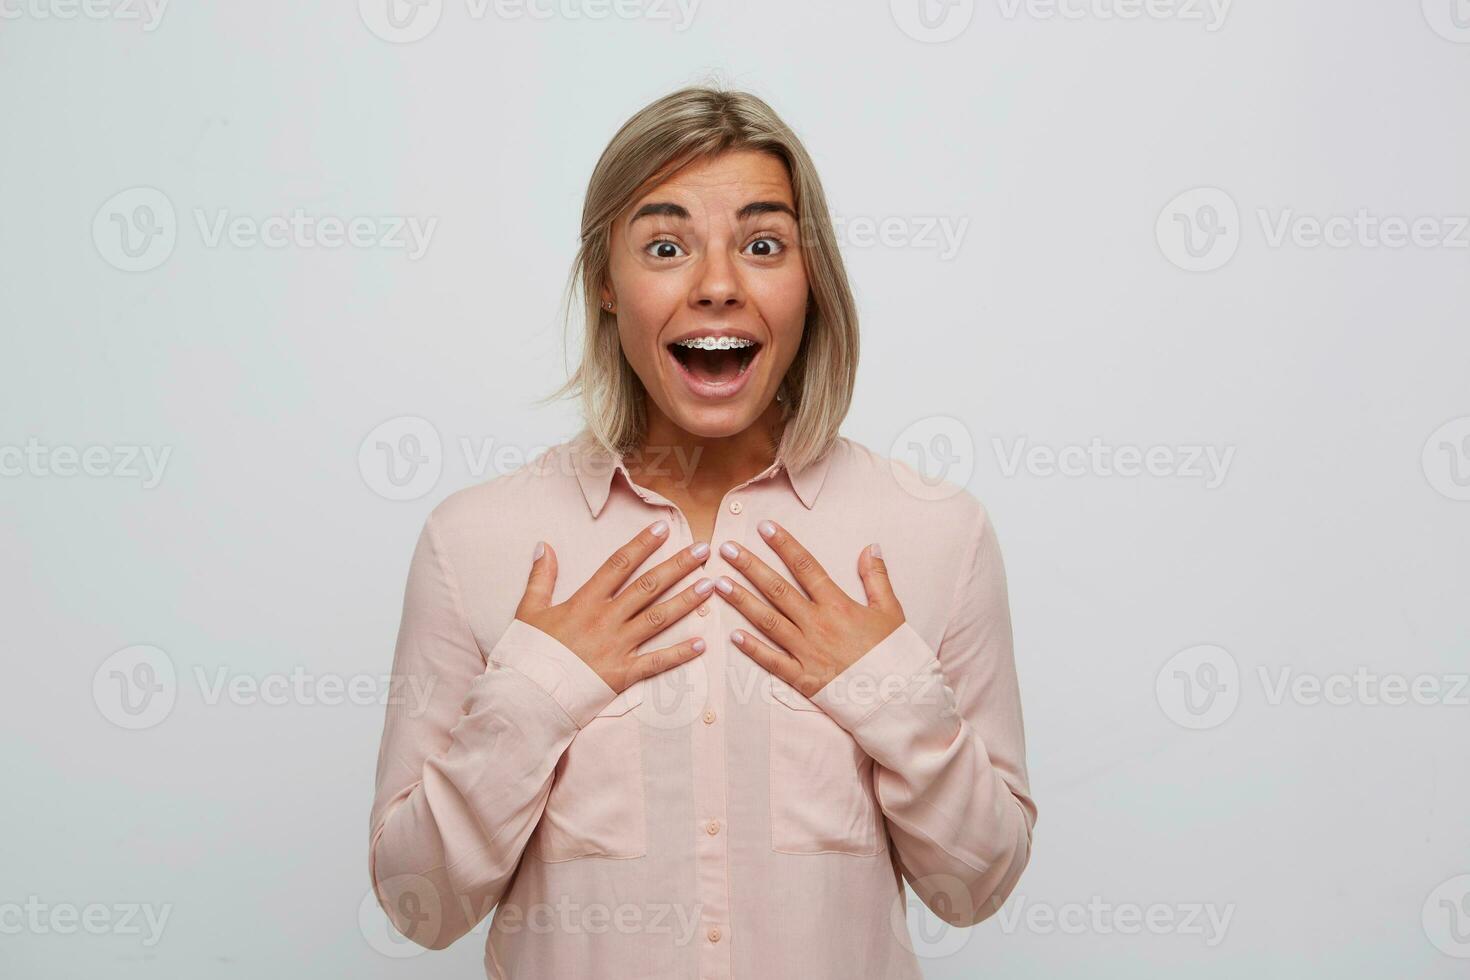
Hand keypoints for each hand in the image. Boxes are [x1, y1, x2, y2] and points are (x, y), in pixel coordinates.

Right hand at [516, 520, 714, 694]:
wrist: (527, 695)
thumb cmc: (527, 654)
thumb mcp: (529, 610)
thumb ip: (541, 577)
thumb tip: (545, 546)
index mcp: (584, 601)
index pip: (619, 565)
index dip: (642, 544)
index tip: (664, 528)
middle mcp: (606, 620)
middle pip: (648, 586)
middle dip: (678, 566)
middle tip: (703, 550)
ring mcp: (617, 646)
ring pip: (659, 618)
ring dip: (687, 601)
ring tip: (711, 585)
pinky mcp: (622, 674)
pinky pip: (656, 663)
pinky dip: (679, 654)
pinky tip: (701, 644)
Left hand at [713, 519, 904, 698]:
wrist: (897, 698)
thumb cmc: (895, 654)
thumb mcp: (891, 611)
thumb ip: (877, 578)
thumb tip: (871, 546)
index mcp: (838, 605)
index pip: (806, 567)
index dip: (784, 545)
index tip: (765, 527)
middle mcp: (817, 625)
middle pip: (778, 589)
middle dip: (750, 567)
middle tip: (727, 549)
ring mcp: (807, 652)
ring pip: (768, 621)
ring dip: (741, 601)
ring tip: (718, 583)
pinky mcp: (803, 678)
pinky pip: (772, 661)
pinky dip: (752, 649)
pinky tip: (732, 635)